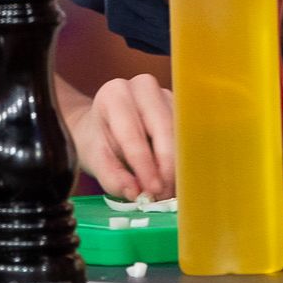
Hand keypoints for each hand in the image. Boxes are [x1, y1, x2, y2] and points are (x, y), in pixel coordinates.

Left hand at [63, 74, 175, 200]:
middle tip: (165, 195)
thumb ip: (111, 176)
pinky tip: (177, 177)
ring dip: (178, 163)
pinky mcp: (181, 106)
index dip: (145, 165)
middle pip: (163, 128)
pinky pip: (188, 133)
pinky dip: (184, 157)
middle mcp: (142, 86)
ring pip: (180, 131)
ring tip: (170, 190)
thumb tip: (135, 192)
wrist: (103, 127)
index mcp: (114, 94)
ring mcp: (165, 93)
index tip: (153, 190)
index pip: (133, 133)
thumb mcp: (95, 160)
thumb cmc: (98, 141)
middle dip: (166, 166)